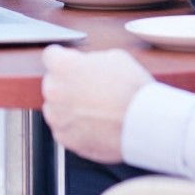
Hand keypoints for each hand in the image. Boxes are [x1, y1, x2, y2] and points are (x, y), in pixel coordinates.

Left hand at [41, 45, 150, 163]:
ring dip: (69, 106)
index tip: (69, 61)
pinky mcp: (66, 138)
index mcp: (63, 67)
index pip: (50, 56)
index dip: (63, 57)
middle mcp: (54, 92)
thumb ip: (90, 60)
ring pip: (56, 108)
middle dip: (67, 83)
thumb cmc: (131, 89)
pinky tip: (94, 123)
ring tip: (94, 108)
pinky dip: (74, 127)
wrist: (143, 124)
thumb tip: (85, 65)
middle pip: (52, 82)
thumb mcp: (114, 58)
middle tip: (89, 88)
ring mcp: (58, 118)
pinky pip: (64, 129)